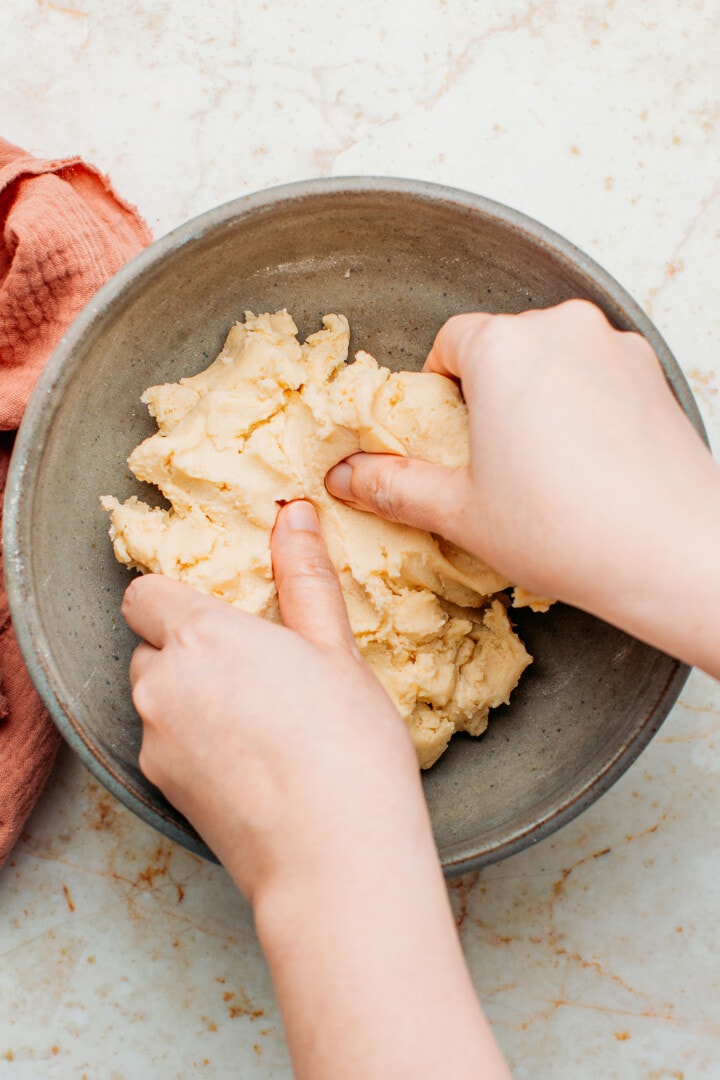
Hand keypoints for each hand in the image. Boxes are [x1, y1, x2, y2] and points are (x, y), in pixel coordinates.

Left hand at [122, 499, 418, 901]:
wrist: (335, 855)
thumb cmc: (347, 743)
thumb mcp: (334, 650)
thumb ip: (304, 578)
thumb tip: (293, 512)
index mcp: (203, 635)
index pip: (145, 594)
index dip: (177, 601)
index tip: (222, 618)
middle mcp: (162, 684)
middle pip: (151, 648)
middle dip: (188, 653)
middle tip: (256, 672)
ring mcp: (155, 741)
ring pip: (156, 699)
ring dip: (188, 699)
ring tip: (259, 724)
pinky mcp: (160, 789)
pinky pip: (164, 746)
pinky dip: (192, 746)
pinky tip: (251, 766)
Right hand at [326, 301, 719, 674]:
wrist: (673, 554)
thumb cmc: (565, 530)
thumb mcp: (461, 511)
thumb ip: (394, 485)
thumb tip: (345, 478)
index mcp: (503, 347)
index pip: (450, 342)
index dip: (440, 390)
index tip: (450, 435)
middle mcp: (561, 328)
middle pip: (504, 346)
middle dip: (491, 393)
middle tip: (494, 460)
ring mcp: (614, 346)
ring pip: (554, 358)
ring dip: (538, 396)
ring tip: (545, 467)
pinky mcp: (652, 372)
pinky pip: (598, 374)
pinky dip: (584, 404)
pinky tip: (587, 463)